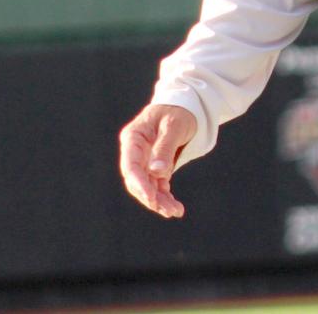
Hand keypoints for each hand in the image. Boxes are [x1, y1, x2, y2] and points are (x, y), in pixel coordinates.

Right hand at [119, 103, 197, 217]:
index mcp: (133, 137)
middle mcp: (135, 151)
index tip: (150, 197)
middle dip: (150, 197)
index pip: (131, 165)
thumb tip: (156, 172)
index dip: (139, 183)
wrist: (187, 106)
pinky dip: (165, 197)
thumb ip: (165, 147)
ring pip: (147, 186)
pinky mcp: (155, 167)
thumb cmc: (179, 111)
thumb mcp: (174, 125)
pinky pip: (157, 185)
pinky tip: (176, 209)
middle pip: (136, 180)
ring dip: (159, 201)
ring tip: (175, 212)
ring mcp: (144, 160)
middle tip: (167, 210)